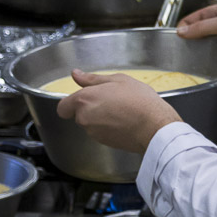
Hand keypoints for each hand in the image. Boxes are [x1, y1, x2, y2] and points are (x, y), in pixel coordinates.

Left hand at [56, 71, 181, 153]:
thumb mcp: (117, 80)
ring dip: (100, 118)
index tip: (84, 98)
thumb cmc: (138, 100)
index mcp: (84, 100)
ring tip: (121, 109)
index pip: (63, 107)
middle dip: (90, 108)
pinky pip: (101, 132)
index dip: (71, 103)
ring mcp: (94, 133)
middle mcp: (84, 118)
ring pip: (91, 124)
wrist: (154, 126)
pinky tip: (124, 121)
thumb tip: (76, 74)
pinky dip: (109, 128)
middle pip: (78, 114)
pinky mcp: (104, 143)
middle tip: (111, 99)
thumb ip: (92, 79)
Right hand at [177, 3, 216, 75]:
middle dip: (190, 40)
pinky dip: (209, 61)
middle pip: (198, 33)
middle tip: (180, 50)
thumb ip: (203, 28)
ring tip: (190, 59)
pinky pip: (214, 57)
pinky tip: (204, 65)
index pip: (193, 18)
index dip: (184, 26)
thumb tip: (181, 32)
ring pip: (205, 46)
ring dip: (199, 52)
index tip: (176, 37)